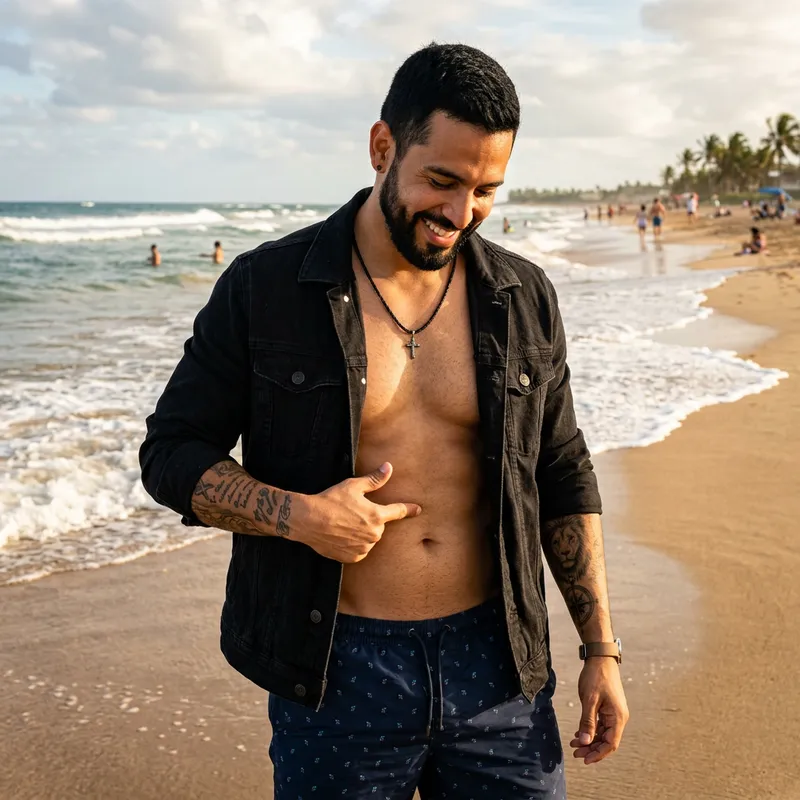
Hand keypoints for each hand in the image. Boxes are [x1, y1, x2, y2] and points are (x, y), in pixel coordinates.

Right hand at [294, 462, 420, 562]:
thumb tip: (389, 468)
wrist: (308, 520)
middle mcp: (374, 534)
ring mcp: (363, 548)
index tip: (418, 510)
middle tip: (350, 513)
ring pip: (369, 539)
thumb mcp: (353, 486)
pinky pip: (359, 550)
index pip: (398, 511)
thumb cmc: (331, 500)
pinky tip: (341, 536)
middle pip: (378, 525)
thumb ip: (374, 479)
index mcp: (377, 516)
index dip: (409, 510)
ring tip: (343, 524)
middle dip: (369, 519)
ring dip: (361, 533)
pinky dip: (353, 544)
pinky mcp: (352, 557)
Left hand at [569, 657, 628, 764]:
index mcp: (618, 717)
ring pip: (602, 733)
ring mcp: (614, 713)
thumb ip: (587, 722)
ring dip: (589, 740)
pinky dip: (590, 730)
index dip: (598, 754)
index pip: (610, 743)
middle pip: (606, 740)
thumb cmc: (596, 677)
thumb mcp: (589, 700)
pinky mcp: (608, 708)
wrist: (600, 658)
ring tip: (574, 744)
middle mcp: (618, 717)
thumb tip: (584, 742)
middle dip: (591, 748)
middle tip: (575, 753)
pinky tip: (578, 733)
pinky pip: (600, 725)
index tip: (584, 759)